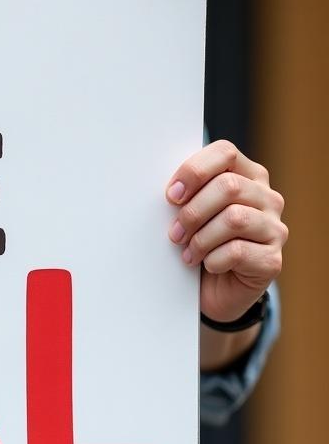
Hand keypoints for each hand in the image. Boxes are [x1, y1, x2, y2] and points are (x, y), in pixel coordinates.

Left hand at [166, 140, 286, 323]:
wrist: (211, 291)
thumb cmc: (197, 243)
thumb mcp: (188, 213)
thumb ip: (186, 193)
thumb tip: (169, 189)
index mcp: (246, 176)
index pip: (225, 152)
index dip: (194, 171)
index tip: (171, 195)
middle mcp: (267, 198)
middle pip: (228, 187)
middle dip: (192, 211)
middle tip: (175, 233)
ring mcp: (274, 229)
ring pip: (233, 219)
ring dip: (200, 238)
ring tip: (188, 252)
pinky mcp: (272, 260)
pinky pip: (237, 252)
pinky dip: (212, 260)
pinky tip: (207, 265)